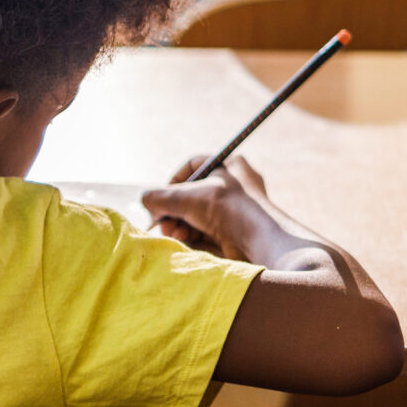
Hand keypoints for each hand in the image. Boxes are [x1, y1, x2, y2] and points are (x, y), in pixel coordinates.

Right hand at [143, 155, 281, 261]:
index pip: (194, 166)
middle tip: (162, 222)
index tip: (161, 197)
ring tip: (173, 232)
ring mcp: (234, 211)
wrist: (260, 240)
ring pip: (195, 215)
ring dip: (178, 224)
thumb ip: (160, 196)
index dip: (173, 180)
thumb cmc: (228, 208)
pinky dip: (190, 235)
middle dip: (172, 209)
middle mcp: (234, 186)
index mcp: (231, 166)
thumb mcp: (188, 196)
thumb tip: (146, 201)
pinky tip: (183, 240)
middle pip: (191, 194)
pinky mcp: (233, 234)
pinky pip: (204, 231)